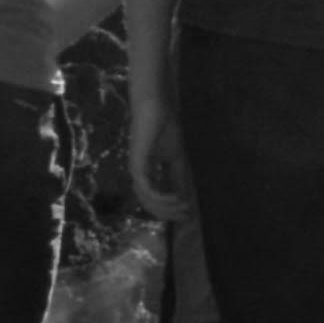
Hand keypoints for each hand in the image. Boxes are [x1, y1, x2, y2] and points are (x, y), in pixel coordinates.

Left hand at [129, 93, 191, 220]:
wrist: (157, 107)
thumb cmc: (164, 127)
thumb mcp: (175, 157)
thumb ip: (177, 177)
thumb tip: (185, 197)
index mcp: (145, 173)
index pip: (153, 199)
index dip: (169, 209)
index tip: (187, 214)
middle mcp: (137, 174)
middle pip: (149, 204)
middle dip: (168, 212)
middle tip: (186, 215)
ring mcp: (136, 170)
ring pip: (147, 200)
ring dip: (166, 207)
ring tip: (184, 206)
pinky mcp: (137, 165)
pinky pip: (147, 189)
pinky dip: (161, 197)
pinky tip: (176, 198)